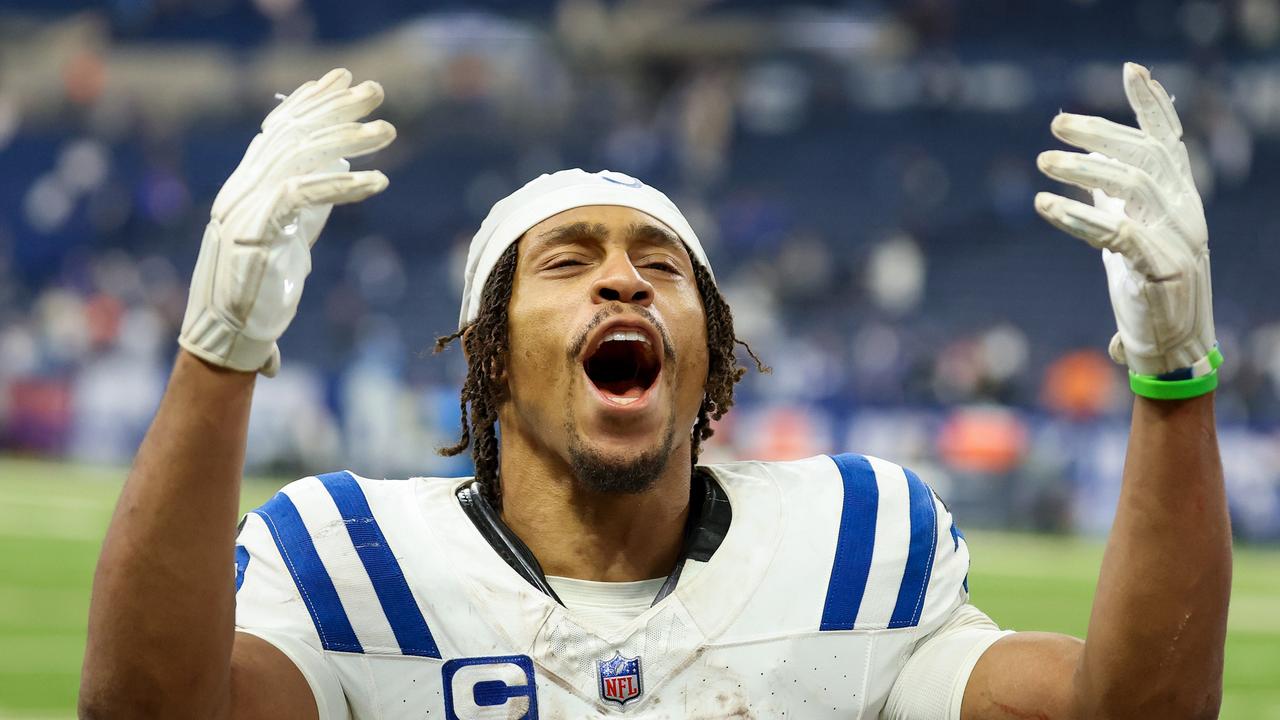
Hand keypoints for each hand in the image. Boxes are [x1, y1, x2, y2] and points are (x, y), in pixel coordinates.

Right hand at [179, 68, 394, 375]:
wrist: (231, 337)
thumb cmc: (262, 293)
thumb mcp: (293, 236)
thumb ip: (311, 200)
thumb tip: (340, 166)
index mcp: (248, 187)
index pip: (280, 130)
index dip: (310, 101)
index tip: (342, 78)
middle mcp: (243, 190)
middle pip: (292, 134)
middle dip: (335, 107)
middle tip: (375, 90)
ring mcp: (245, 208)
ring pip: (300, 156)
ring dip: (348, 139)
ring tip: (387, 131)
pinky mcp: (257, 232)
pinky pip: (303, 195)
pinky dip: (344, 186)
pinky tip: (379, 180)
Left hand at [1035, 62, 1214, 376]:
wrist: (1169, 348)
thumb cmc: (1144, 288)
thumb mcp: (1126, 234)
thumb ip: (1112, 202)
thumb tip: (1085, 171)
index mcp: (1181, 198)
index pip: (1169, 141)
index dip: (1152, 104)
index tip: (1130, 69)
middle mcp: (1185, 211)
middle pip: (1146, 155)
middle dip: (1100, 133)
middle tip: (1055, 124)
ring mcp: (1177, 239)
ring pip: (1132, 186)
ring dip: (1082, 171)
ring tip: (1042, 164)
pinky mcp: (1159, 268)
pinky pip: (1116, 233)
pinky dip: (1077, 217)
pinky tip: (1044, 207)